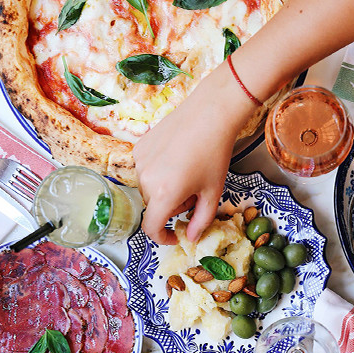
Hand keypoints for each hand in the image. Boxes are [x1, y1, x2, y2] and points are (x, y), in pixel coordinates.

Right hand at [133, 69, 257, 244]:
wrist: (210, 114)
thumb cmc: (215, 154)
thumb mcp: (212, 192)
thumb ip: (201, 220)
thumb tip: (192, 238)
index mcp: (164, 195)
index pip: (151, 228)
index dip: (162, 237)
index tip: (174, 235)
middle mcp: (146, 180)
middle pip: (153, 206)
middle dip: (171, 206)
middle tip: (193, 193)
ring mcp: (139, 162)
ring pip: (148, 188)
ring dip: (163, 188)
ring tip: (185, 172)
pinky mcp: (139, 147)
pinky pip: (145, 169)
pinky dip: (158, 171)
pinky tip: (176, 157)